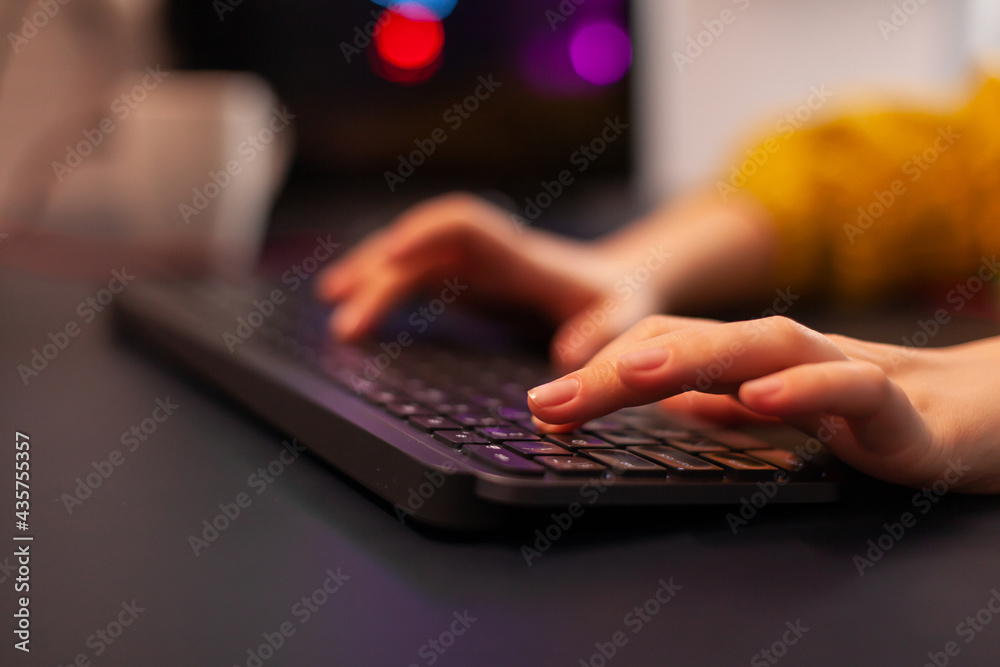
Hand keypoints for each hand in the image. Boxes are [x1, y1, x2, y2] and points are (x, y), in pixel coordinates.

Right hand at [316, 192, 666, 368]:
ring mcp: (470, 265)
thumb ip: (600, 334)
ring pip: (408, 260)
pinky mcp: (462, 282)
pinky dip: (382, 291)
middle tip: (348, 324)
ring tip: (332, 302)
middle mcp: (487, 253)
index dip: (428, 232)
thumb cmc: (618, 301)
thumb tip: (567, 356)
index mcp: (522, 255)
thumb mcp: (623, 318)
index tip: (393, 254)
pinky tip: (355, 310)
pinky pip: (413, 278)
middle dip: (381, 278)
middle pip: (422, 249)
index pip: (467, 225)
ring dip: (369, 277)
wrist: (615, 287)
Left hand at [527, 315, 999, 492]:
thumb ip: (722, 405)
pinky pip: (851, 389)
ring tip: (633, 374)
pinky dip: (803, 391)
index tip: (543, 406)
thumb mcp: (776, 412)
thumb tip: (664, 401)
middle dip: (616, 368)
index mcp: (750, 363)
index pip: (666, 348)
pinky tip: (757, 399)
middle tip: (550, 400)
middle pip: (695, 343)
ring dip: (694, 357)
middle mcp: (786, 357)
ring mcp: (841, 372)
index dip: (601, 371)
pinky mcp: (899, 409)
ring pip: (764, 347)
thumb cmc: (869, 411)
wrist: (982, 415)